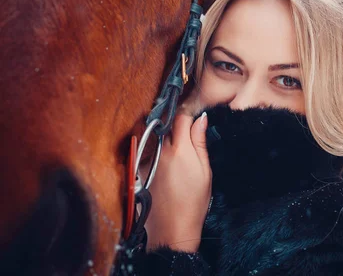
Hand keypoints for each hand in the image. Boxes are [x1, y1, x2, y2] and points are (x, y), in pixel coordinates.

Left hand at [144, 112, 211, 252]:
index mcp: (180, 149)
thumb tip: (201, 119)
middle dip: (171, 119)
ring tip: (165, 132)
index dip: (187, 112)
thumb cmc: (194, 202)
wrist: (172, 229)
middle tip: (180, 122)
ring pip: (149, 134)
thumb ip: (200, 142)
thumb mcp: (205, 171)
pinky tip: (157, 154)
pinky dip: (148, 146)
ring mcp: (146, 160)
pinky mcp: (137, 170)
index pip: (181, 117)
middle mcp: (160, 151)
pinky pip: (142, 149)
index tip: (192, 113)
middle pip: (164, 123)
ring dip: (156, 129)